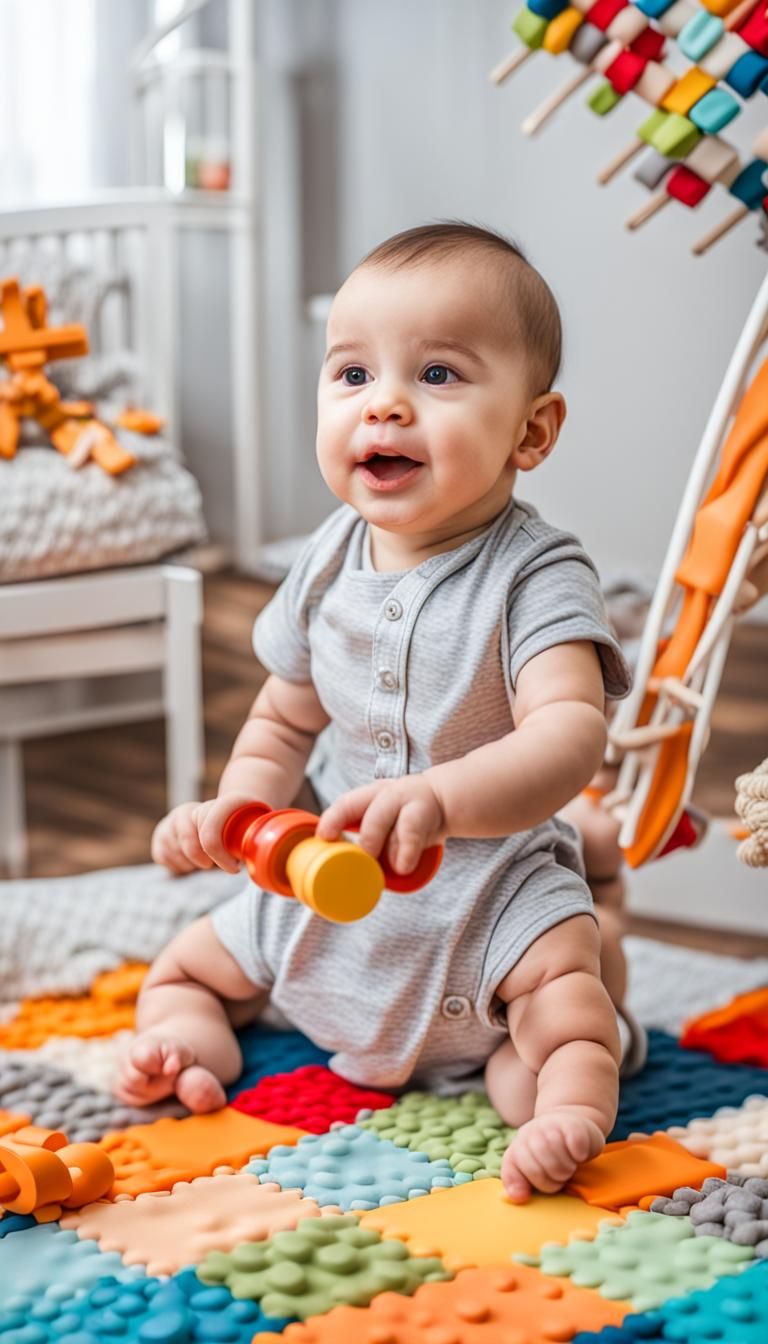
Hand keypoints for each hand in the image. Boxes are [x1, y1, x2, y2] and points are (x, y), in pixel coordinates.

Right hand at [151, 792, 256, 874]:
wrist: (219, 822)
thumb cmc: (237, 833)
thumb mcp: (246, 834)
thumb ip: (250, 843)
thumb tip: (255, 864)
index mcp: (213, 806)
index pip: (210, 830)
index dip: (220, 854)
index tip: (233, 868)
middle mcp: (188, 810)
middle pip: (189, 843)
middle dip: (201, 859)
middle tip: (211, 864)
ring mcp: (172, 820)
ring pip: (175, 851)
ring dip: (189, 863)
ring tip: (202, 860)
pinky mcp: (161, 833)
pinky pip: (162, 855)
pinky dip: (176, 865)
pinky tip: (188, 862)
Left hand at [315, 775, 445, 875]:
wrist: (444, 798)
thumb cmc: (405, 817)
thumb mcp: (384, 820)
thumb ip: (368, 839)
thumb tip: (346, 870)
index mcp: (369, 796)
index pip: (346, 804)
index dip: (332, 820)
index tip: (323, 837)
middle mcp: (386, 794)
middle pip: (366, 810)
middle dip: (362, 836)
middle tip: (357, 859)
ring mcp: (406, 800)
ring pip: (386, 818)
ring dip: (382, 845)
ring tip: (383, 866)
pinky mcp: (425, 813)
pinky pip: (411, 831)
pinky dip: (406, 851)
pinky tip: (402, 867)